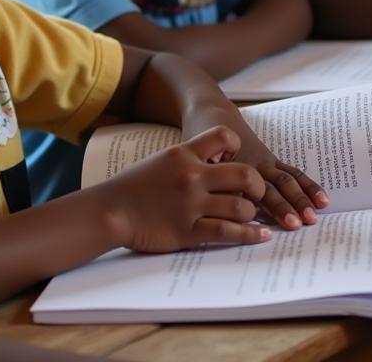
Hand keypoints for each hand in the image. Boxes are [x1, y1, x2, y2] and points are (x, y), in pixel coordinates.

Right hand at [99, 126, 271, 252]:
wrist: (110, 210)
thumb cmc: (134, 186)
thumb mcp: (162, 160)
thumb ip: (189, 159)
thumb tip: (219, 163)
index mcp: (183, 153)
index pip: (224, 135)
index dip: (237, 146)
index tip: (235, 159)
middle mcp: (191, 177)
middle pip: (244, 174)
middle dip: (257, 186)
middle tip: (256, 193)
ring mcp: (191, 205)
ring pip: (241, 207)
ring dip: (251, 214)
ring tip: (251, 217)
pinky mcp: (188, 231)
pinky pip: (228, 233)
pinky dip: (250, 236)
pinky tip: (261, 236)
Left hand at [183, 106, 327, 229]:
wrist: (209, 113)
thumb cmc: (199, 140)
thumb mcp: (196, 158)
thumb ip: (207, 177)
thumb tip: (218, 195)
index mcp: (231, 167)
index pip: (245, 193)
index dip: (255, 208)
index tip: (265, 224)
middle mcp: (251, 165)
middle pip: (268, 187)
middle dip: (282, 206)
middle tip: (295, 224)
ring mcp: (263, 162)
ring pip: (284, 181)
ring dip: (300, 198)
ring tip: (313, 216)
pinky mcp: (271, 159)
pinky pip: (292, 173)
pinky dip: (308, 186)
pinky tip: (322, 200)